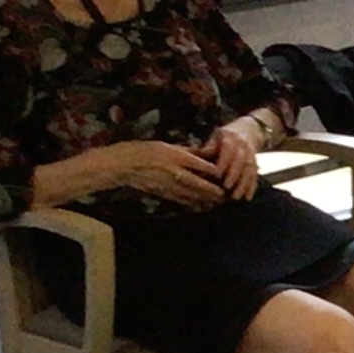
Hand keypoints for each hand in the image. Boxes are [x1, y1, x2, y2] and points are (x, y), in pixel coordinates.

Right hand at [99, 139, 227, 208]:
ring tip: (221, 201)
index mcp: (179, 158)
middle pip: (204, 186)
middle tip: (229, 193)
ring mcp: (171, 186)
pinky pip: (185, 202)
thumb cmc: (145, 150)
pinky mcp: (165, 195)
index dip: (219, 173)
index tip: (228, 174)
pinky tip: (204, 206)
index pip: (206, 167)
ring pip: (196, 197)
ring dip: (210, 200)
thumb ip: (189, 151)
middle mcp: (177, 174)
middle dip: (218, 191)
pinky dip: (197, 204)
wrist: (123, 165)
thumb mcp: (169, 145)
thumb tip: (209, 153)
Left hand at [201, 117, 268, 200]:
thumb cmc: (226, 136)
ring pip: (249, 170)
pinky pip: (255, 176)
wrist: (248, 130)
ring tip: (236, 197)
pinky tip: (247, 198)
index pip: (228, 149)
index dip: (223, 162)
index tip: (217, 174)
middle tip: (227, 187)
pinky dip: (251, 187)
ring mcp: (251, 155)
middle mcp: (243, 146)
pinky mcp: (256, 163)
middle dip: (234, 175)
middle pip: (241, 161)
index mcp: (230, 138)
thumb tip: (196, 156)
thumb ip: (208, 146)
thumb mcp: (216, 136)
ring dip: (243, 184)